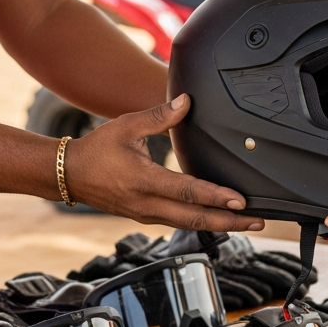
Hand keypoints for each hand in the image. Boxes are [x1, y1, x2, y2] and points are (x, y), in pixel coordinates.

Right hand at [64, 94, 264, 231]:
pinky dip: (202, 222)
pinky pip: (179, 223)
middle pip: (196, 219)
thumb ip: (160, 115)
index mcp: (144, 181)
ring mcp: (146, 215)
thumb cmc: (97, 149)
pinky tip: (218, 219)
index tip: (240, 200)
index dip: (216, 197)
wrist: (69, 175)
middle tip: (258, 220)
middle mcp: (147, 204)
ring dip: (220, 225)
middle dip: (230, 221)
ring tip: (246, 222)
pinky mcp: (146, 217)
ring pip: (190, 225)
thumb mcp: (127, 125)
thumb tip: (187, 101)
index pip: (188, 191)